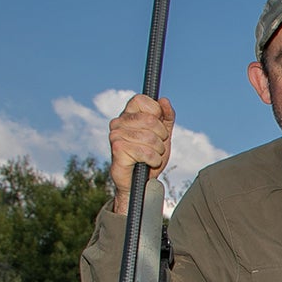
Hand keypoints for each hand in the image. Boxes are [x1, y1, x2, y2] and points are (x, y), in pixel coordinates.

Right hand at [107, 94, 175, 212]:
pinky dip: (153, 160)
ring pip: (150, 137)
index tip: (158, 127)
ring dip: (158, 151)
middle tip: (156, 146)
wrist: (140, 182)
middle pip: (150, 120)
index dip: (156, 114)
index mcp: (128, 115)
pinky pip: (145, 152)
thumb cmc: (150, 157)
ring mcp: (115, 135)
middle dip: (161, 137)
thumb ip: (166, 117)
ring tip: (152, 156)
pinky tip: (148, 163)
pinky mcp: (117, 149)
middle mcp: (118, 122)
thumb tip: (164, 100)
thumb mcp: (163, 135)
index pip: (142, 100)